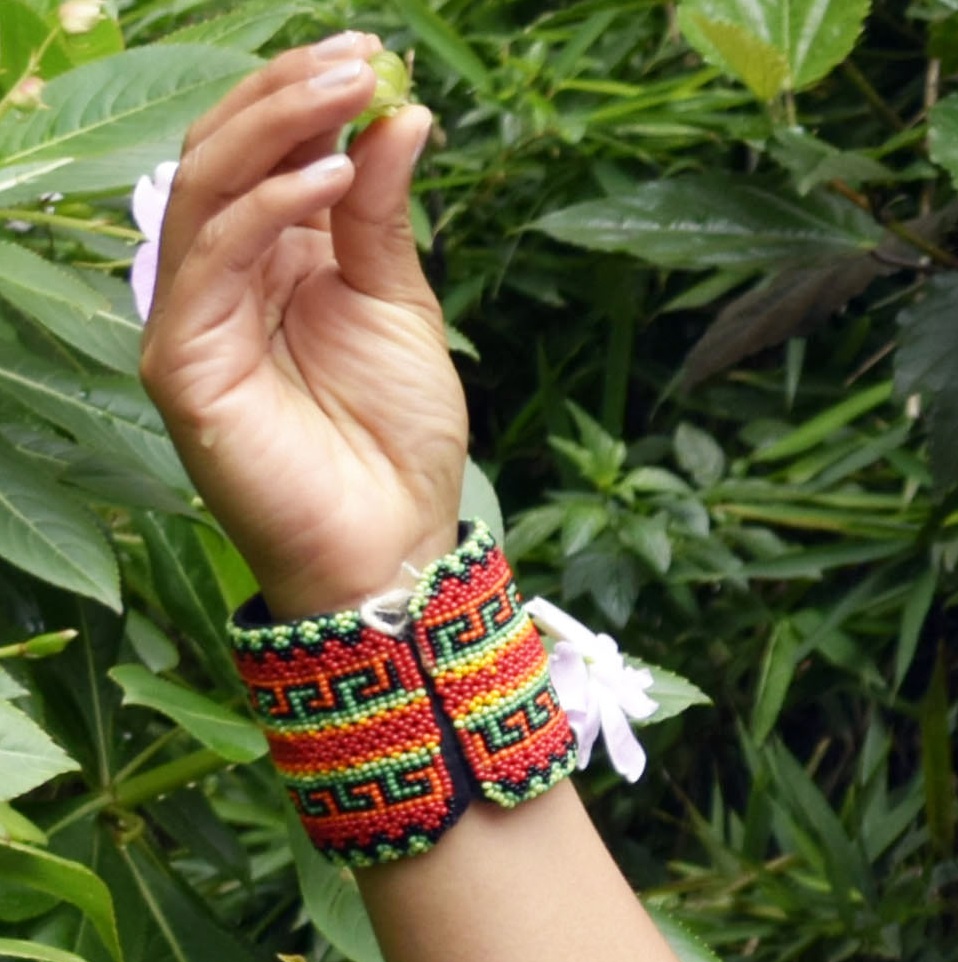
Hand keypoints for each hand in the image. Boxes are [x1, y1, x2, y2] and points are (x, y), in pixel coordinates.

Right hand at [138, 32, 463, 619]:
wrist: (394, 540)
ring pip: (205, 189)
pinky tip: (329, 175)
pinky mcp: (182, 358)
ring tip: (346, 91)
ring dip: (276, 130)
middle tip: (354, 56)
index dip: (304, 96)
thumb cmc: (397, 435)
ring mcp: (193, 314)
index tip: (367, 50)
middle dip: (286, 96)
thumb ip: (383, 213)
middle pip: (224, 155)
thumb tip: (398, 113)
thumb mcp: (401, 302)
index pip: (264, 152)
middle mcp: (221, 276)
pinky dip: (268, 208)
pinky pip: (213, 259)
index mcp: (271, 257)